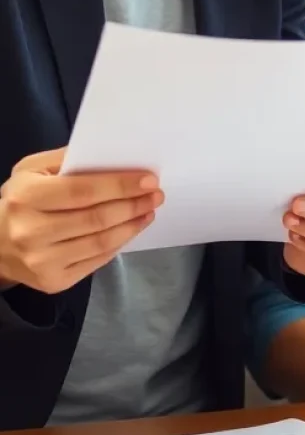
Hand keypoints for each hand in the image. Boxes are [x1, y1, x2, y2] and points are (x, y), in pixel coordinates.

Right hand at [0, 148, 163, 293]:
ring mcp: (42, 261)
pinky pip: (97, 260)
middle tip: (157, 194)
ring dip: (133, 225)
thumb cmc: (19, 201)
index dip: (120, 186)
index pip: (82, 191)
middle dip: (133, 205)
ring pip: (101, 242)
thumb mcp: (31, 171)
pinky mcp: (53, 281)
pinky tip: (132, 228)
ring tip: (149, 210)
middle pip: (96, 218)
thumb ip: (66, 158)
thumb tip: (110, 153)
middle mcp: (31, 232)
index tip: (149, 180)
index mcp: (25, 198)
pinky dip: (120, 243)